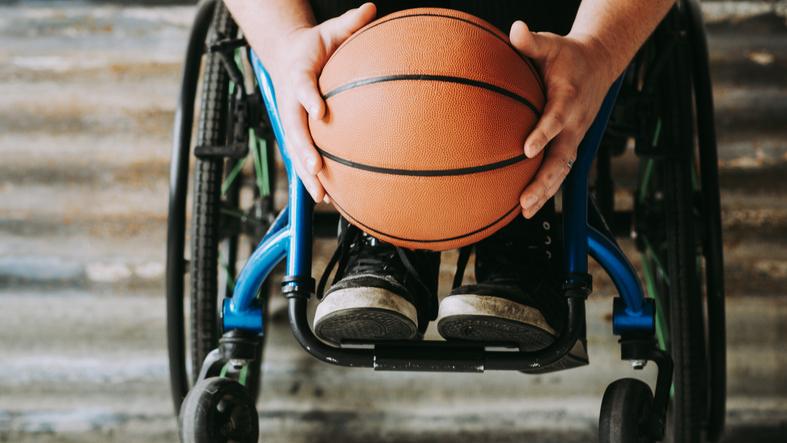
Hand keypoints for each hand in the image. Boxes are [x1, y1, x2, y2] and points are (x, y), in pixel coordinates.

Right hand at [265, 3, 375, 201]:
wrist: (287, 57)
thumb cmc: (315, 46)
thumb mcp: (331, 31)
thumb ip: (350, 23)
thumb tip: (371, 9)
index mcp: (298, 74)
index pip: (300, 86)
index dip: (308, 98)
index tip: (319, 111)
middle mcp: (291, 101)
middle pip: (293, 128)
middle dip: (304, 149)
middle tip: (316, 167)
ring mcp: (291, 120)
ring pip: (296, 150)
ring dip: (306, 174)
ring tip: (321, 195)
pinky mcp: (297, 133)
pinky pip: (303, 156)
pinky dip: (312, 178)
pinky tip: (328, 198)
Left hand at [509, 21, 616, 217]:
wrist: (599, 64)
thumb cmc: (567, 55)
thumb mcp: (551, 43)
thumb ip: (531, 40)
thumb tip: (515, 30)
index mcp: (569, 98)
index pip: (556, 119)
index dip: (543, 134)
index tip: (527, 149)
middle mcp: (575, 123)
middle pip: (561, 157)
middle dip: (544, 180)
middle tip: (525, 199)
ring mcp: (576, 137)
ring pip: (562, 170)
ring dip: (545, 192)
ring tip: (525, 212)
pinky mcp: (572, 145)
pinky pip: (559, 170)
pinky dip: (546, 189)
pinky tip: (526, 205)